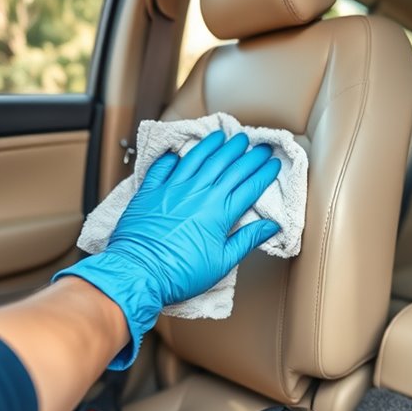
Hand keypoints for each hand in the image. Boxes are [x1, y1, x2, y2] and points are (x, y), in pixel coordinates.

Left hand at [55, 130, 280, 367]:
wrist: (138, 273)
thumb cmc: (180, 273)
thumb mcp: (222, 262)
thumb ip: (247, 239)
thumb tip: (270, 226)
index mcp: (219, 212)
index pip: (249, 186)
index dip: (263, 172)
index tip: (273, 163)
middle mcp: (199, 194)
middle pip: (229, 167)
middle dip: (248, 154)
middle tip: (259, 145)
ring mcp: (174, 189)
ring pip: (199, 159)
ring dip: (214, 145)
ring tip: (225, 136)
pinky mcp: (151, 191)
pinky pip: (164, 166)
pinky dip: (173, 157)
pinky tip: (179, 151)